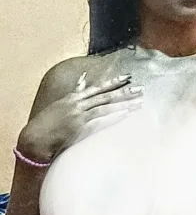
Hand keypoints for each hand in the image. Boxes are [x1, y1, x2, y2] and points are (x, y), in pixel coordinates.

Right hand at [19, 74, 143, 161]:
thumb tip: (83, 79)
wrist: (35, 137)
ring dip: (123, 102)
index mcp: (73, 97)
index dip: (113, 82)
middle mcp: (77, 101)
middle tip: (141, 88)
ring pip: (106, 104)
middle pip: (105, 93)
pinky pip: (100, 116)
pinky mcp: (78, 122)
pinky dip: (113, 113)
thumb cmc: (47, 125)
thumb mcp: (60, 106)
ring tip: (139, 100)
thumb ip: (74, 93)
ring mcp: (78, 111)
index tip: (127, 77)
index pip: (98, 87)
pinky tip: (126, 112)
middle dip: (124, 90)